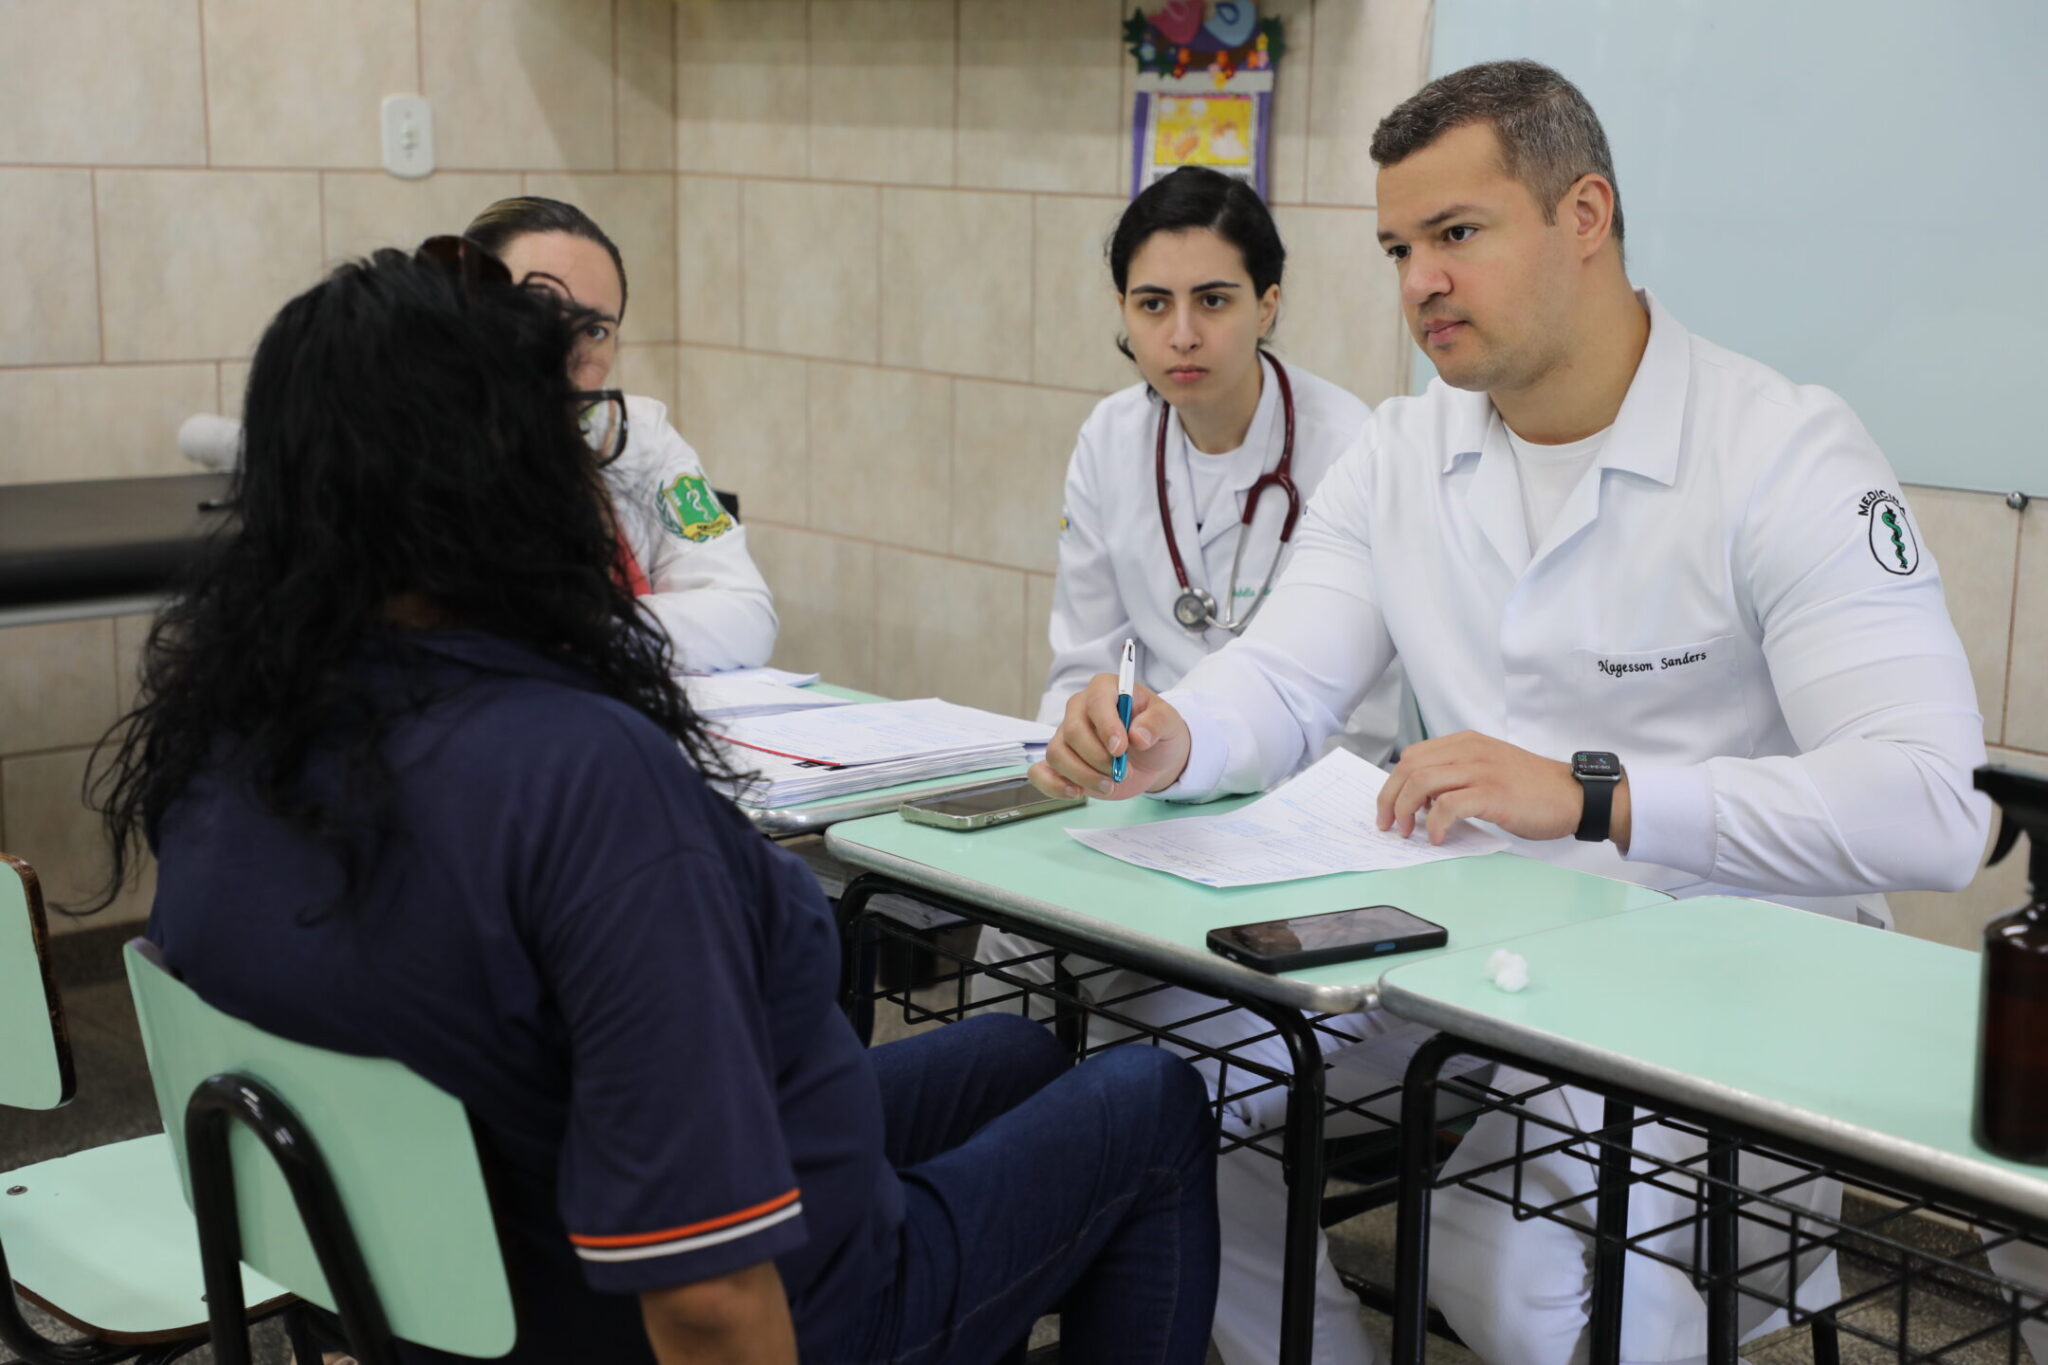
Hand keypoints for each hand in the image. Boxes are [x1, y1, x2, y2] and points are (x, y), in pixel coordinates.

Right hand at [1030, 675, 1191, 799]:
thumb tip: (1138, 736)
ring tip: (1109, 785)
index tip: (1121, 749)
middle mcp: (1079, 709)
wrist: (1151, 757)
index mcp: (1105, 689)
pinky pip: (1041, 772)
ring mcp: (1065, 735)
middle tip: (1121, 772)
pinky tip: (1076, 792)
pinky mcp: (1060, 761)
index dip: (1107, 726)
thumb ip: (1156, 723)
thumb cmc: (1155, 731)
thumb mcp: (1169, 722)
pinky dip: (1053, 785)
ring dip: (1083, 775)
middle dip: (1097, 758)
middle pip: (1073, 731)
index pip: (1097, 702)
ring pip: (1057, 754)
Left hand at [1375, 730, 1631, 848]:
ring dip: (1405, 810)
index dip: (1394, 783)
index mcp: (1466, 743)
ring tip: (1408, 832)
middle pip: (1409, 767)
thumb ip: (1458, 776)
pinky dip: (1434, 824)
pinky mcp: (1492, 793)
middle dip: (1390, 798)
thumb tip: (1422, 800)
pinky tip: (1437, 838)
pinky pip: (1447, 805)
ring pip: (1422, 782)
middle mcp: (1469, 751)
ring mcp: (1480, 770)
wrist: (1574, 795)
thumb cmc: (1533, 789)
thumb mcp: (1489, 769)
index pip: (1412, 756)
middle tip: (1389, 824)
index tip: (1390, 808)